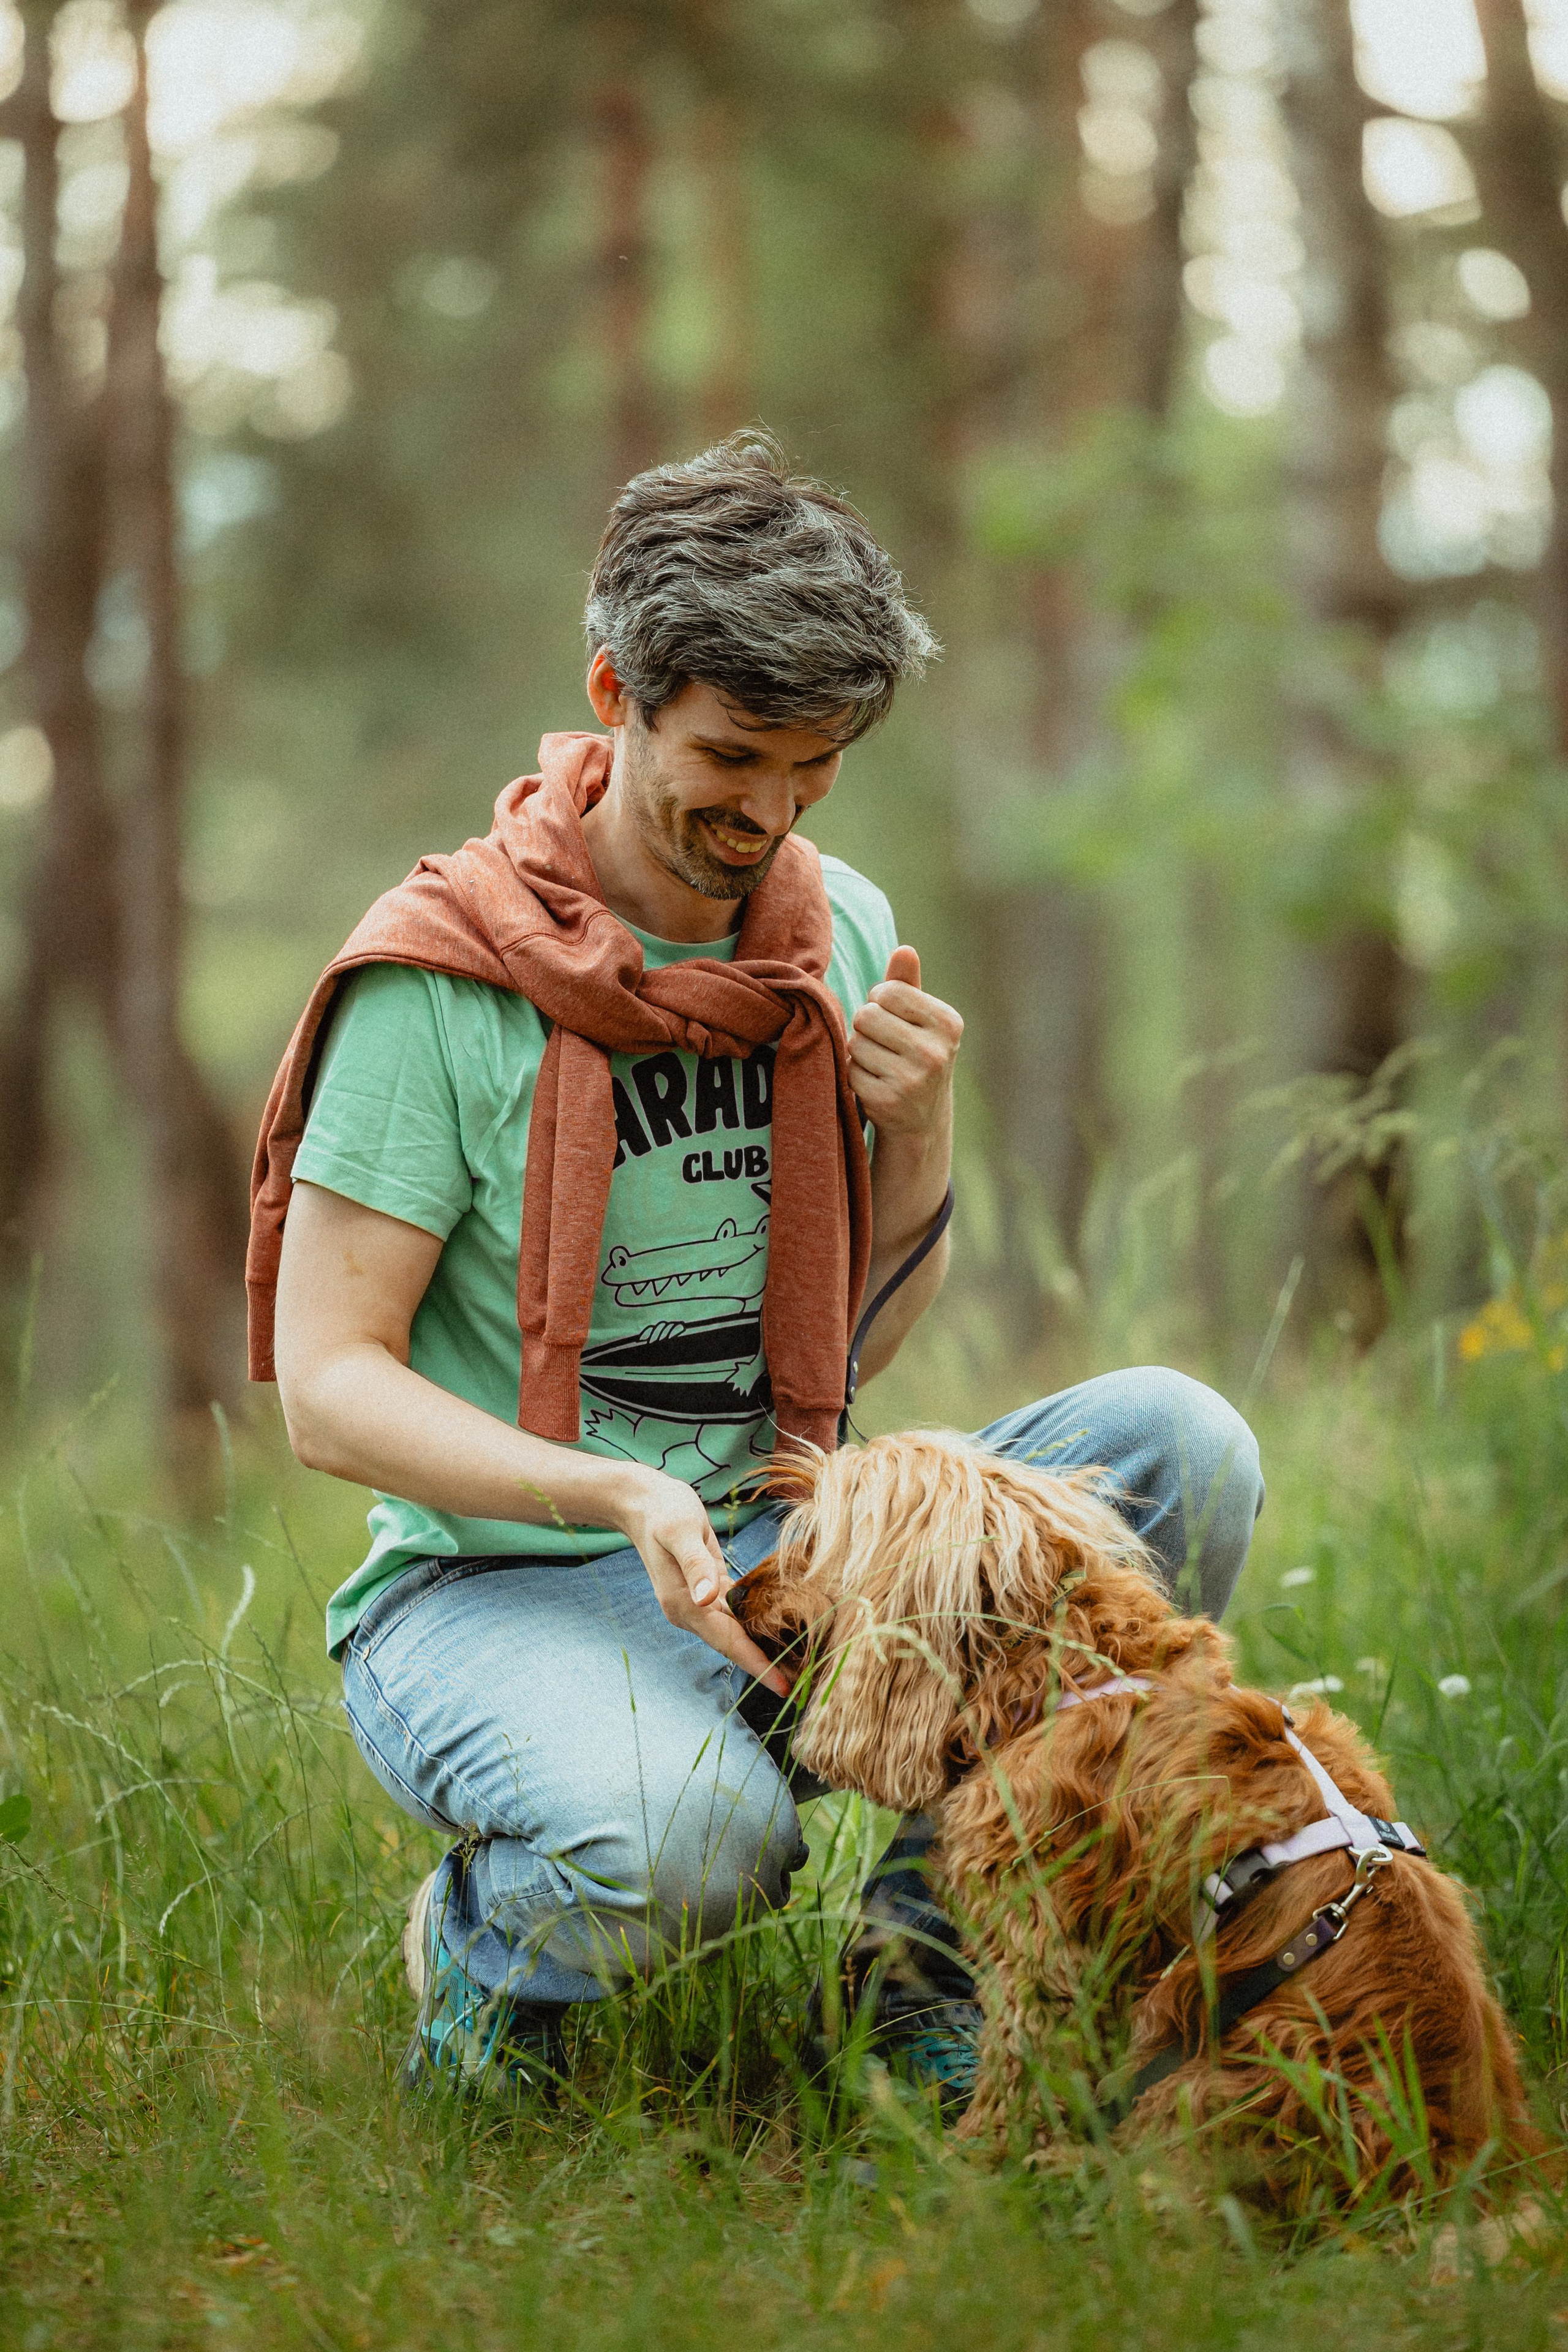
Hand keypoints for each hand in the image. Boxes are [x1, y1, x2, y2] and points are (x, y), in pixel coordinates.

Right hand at [612, 1465, 790, 1696]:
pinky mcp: (707, 1589)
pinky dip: (756, 1621)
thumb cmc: (664, 1512)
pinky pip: (736, 1613)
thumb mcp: (681, 1532)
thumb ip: (696, 1565)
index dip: (757, 1665)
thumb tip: (706, 1599)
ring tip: (801, 1661)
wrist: (643, 1503)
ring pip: (738, 1632)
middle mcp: (692, 1611)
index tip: (784, 1688)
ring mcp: (698, 1603)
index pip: (728, 1643)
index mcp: (685, 1605)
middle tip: (806, 1681)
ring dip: (765, 1646)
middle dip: (768, 1663)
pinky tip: (781, 1626)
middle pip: (736, 1645)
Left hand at [849, 946, 962, 1137]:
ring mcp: (914, 1079)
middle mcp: (936, 1051)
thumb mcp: (919, 1018)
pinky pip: (850, 1071)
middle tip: (883, 1044)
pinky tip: (876, 1083)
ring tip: (880, 1064)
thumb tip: (904, 950)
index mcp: (947, 1023)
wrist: (921, 1118)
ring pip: (855, 1043)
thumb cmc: (915, 1054)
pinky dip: (855, 1076)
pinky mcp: (889, 1101)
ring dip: (859, 1052)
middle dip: (866, 1027)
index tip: (891, 1019)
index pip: (887, 990)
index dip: (879, 1002)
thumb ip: (907, 983)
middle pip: (867, 1016)